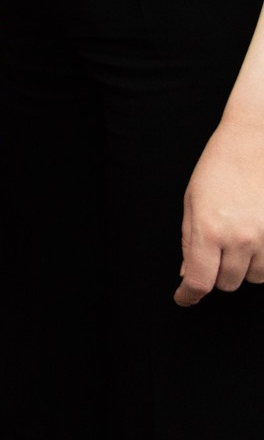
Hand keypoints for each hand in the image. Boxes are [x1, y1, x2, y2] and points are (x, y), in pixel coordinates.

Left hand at [175, 113, 263, 304]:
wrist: (256, 141)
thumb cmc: (220, 167)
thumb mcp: (192, 202)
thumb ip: (190, 241)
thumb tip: (188, 273)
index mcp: (210, 231)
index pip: (200, 281)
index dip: (189, 295)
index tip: (184, 298)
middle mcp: (241, 239)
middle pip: (228, 284)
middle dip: (216, 275)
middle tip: (214, 255)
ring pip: (255, 278)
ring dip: (243, 268)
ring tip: (237, 242)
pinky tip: (256, 241)